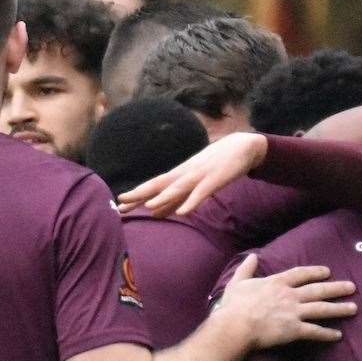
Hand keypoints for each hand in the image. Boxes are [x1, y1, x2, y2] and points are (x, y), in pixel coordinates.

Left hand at [117, 132, 267, 216]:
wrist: (243, 146)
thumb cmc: (215, 165)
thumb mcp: (192, 184)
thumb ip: (174, 200)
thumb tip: (155, 213)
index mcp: (179, 174)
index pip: (153, 185)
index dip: (136, 194)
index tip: (118, 204)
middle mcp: (185, 173)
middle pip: (159, 184)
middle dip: (140, 194)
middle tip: (121, 203)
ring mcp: (200, 175)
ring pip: (178, 188)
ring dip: (164, 197)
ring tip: (148, 206)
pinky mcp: (215, 179)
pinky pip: (202, 192)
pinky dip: (193, 201)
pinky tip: (185, 212)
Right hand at [218, 254, 356, 348]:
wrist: (236, 326)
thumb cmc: (234, 305)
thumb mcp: (237, 282)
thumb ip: (246, 268)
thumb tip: (252, 255)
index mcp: (277, 283)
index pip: (301, 274)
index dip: (315, 272)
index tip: (327, 272)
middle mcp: (290, 295)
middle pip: (318, 290)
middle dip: (336, 288)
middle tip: (352, 287)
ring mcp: (294, 313)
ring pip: (321, 309)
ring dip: (339, 308)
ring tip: (353, 308)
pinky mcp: (294, 330)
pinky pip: (314, 331)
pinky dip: (327, 334)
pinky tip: (338, 335)